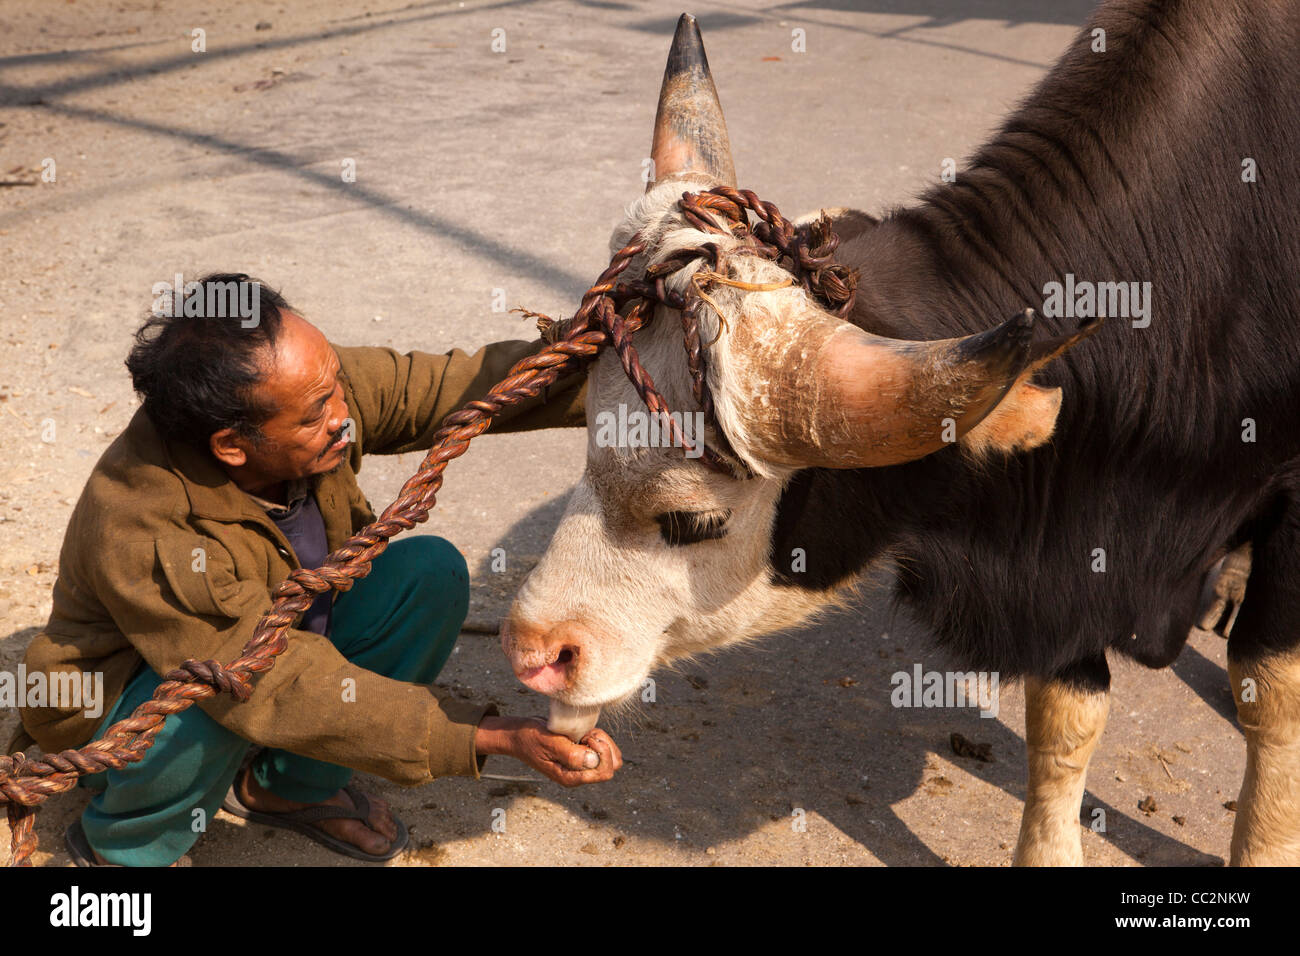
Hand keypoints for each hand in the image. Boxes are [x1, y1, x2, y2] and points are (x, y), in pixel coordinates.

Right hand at [476, 715, 622, 786]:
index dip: (602, 753)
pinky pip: (602, 747)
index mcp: (572, 778)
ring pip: (610, 755)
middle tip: (586, 735)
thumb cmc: (532, 738)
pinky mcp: (582, 753)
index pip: (604, 772)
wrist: (520, 734)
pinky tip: (582, 733)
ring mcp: (582, 764)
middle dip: (604, 746)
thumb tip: (594, 761)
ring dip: (601, 740)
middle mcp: (579, 774)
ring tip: (582, 734)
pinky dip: (597, 736)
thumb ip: (571, 754)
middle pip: (612, 765)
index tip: (585, 739)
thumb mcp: (550, 744)